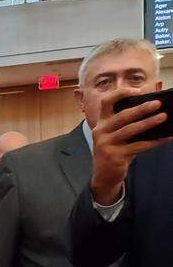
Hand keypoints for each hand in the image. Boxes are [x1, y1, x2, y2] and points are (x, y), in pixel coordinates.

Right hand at [90, 89, 172, 204]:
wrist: (104, 175)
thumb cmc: (115, 150)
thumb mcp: (117, 134)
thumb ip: (129, 122)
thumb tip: (154, 109)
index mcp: (101, 122)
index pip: (106, 102)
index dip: (120, 94)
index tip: (137, 91)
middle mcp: (100, 131)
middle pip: (122, 116)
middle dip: (141, 109)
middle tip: (158, 104)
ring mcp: (105, 144)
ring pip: (130, 130)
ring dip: (148, 123)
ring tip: (163, 117)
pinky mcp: (114, 156)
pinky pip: (137, 146)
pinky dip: (153, 141)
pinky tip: (165, 138)